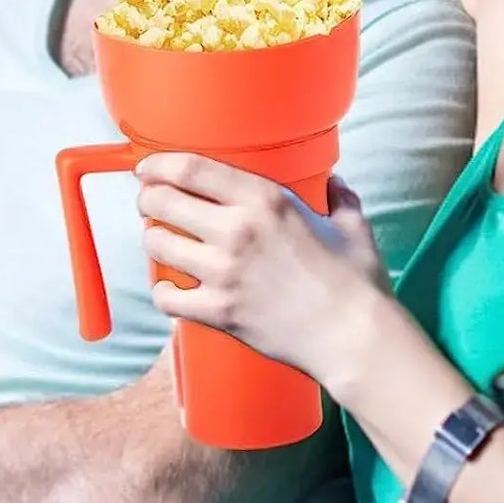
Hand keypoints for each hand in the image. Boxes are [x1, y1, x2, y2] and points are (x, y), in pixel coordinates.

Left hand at [137, 159, 390, 397]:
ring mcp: (223, 272)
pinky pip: (166, 296)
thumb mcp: (351, 226)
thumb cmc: (355, 281)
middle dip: (148, 198)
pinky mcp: (218, 311)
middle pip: (162, 201)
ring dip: (155, 240)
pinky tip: (173, 289)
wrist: (355, 338)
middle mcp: (236, 229)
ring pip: (157, 244)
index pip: (190, 168)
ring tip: (164, 241)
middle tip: (150, 202)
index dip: (159, 164)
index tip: (148, 168)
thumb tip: (336, 185)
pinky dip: (164, 292)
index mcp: (264, 199)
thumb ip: (339, 198)